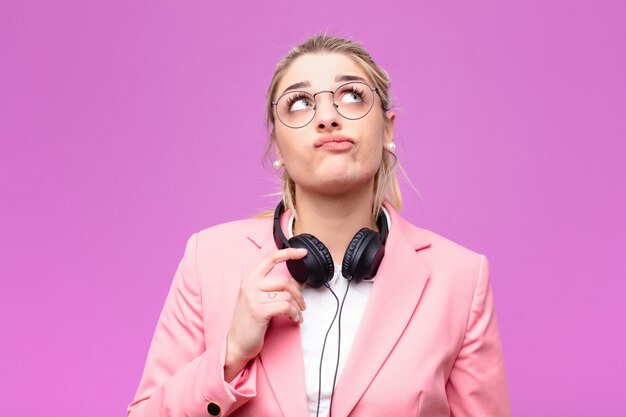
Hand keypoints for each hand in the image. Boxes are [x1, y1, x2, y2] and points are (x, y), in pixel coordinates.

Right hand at [224, 248, 306, 380]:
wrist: (235, 344)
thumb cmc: (248, 322)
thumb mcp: (255, 299)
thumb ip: (270, 288)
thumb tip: (296, 283)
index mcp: (249, 279)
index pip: (270, 258)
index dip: (288, 253)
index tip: (302, 253)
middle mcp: (249, 285)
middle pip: (284, 280)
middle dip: (298, 293)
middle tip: (302, 304)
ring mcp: (253, 298)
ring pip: (287, 295)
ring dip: (298, 307)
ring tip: (297, 315)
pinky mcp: (259, 311)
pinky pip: (286, 307)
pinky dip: (295, 314)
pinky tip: (295, 319)